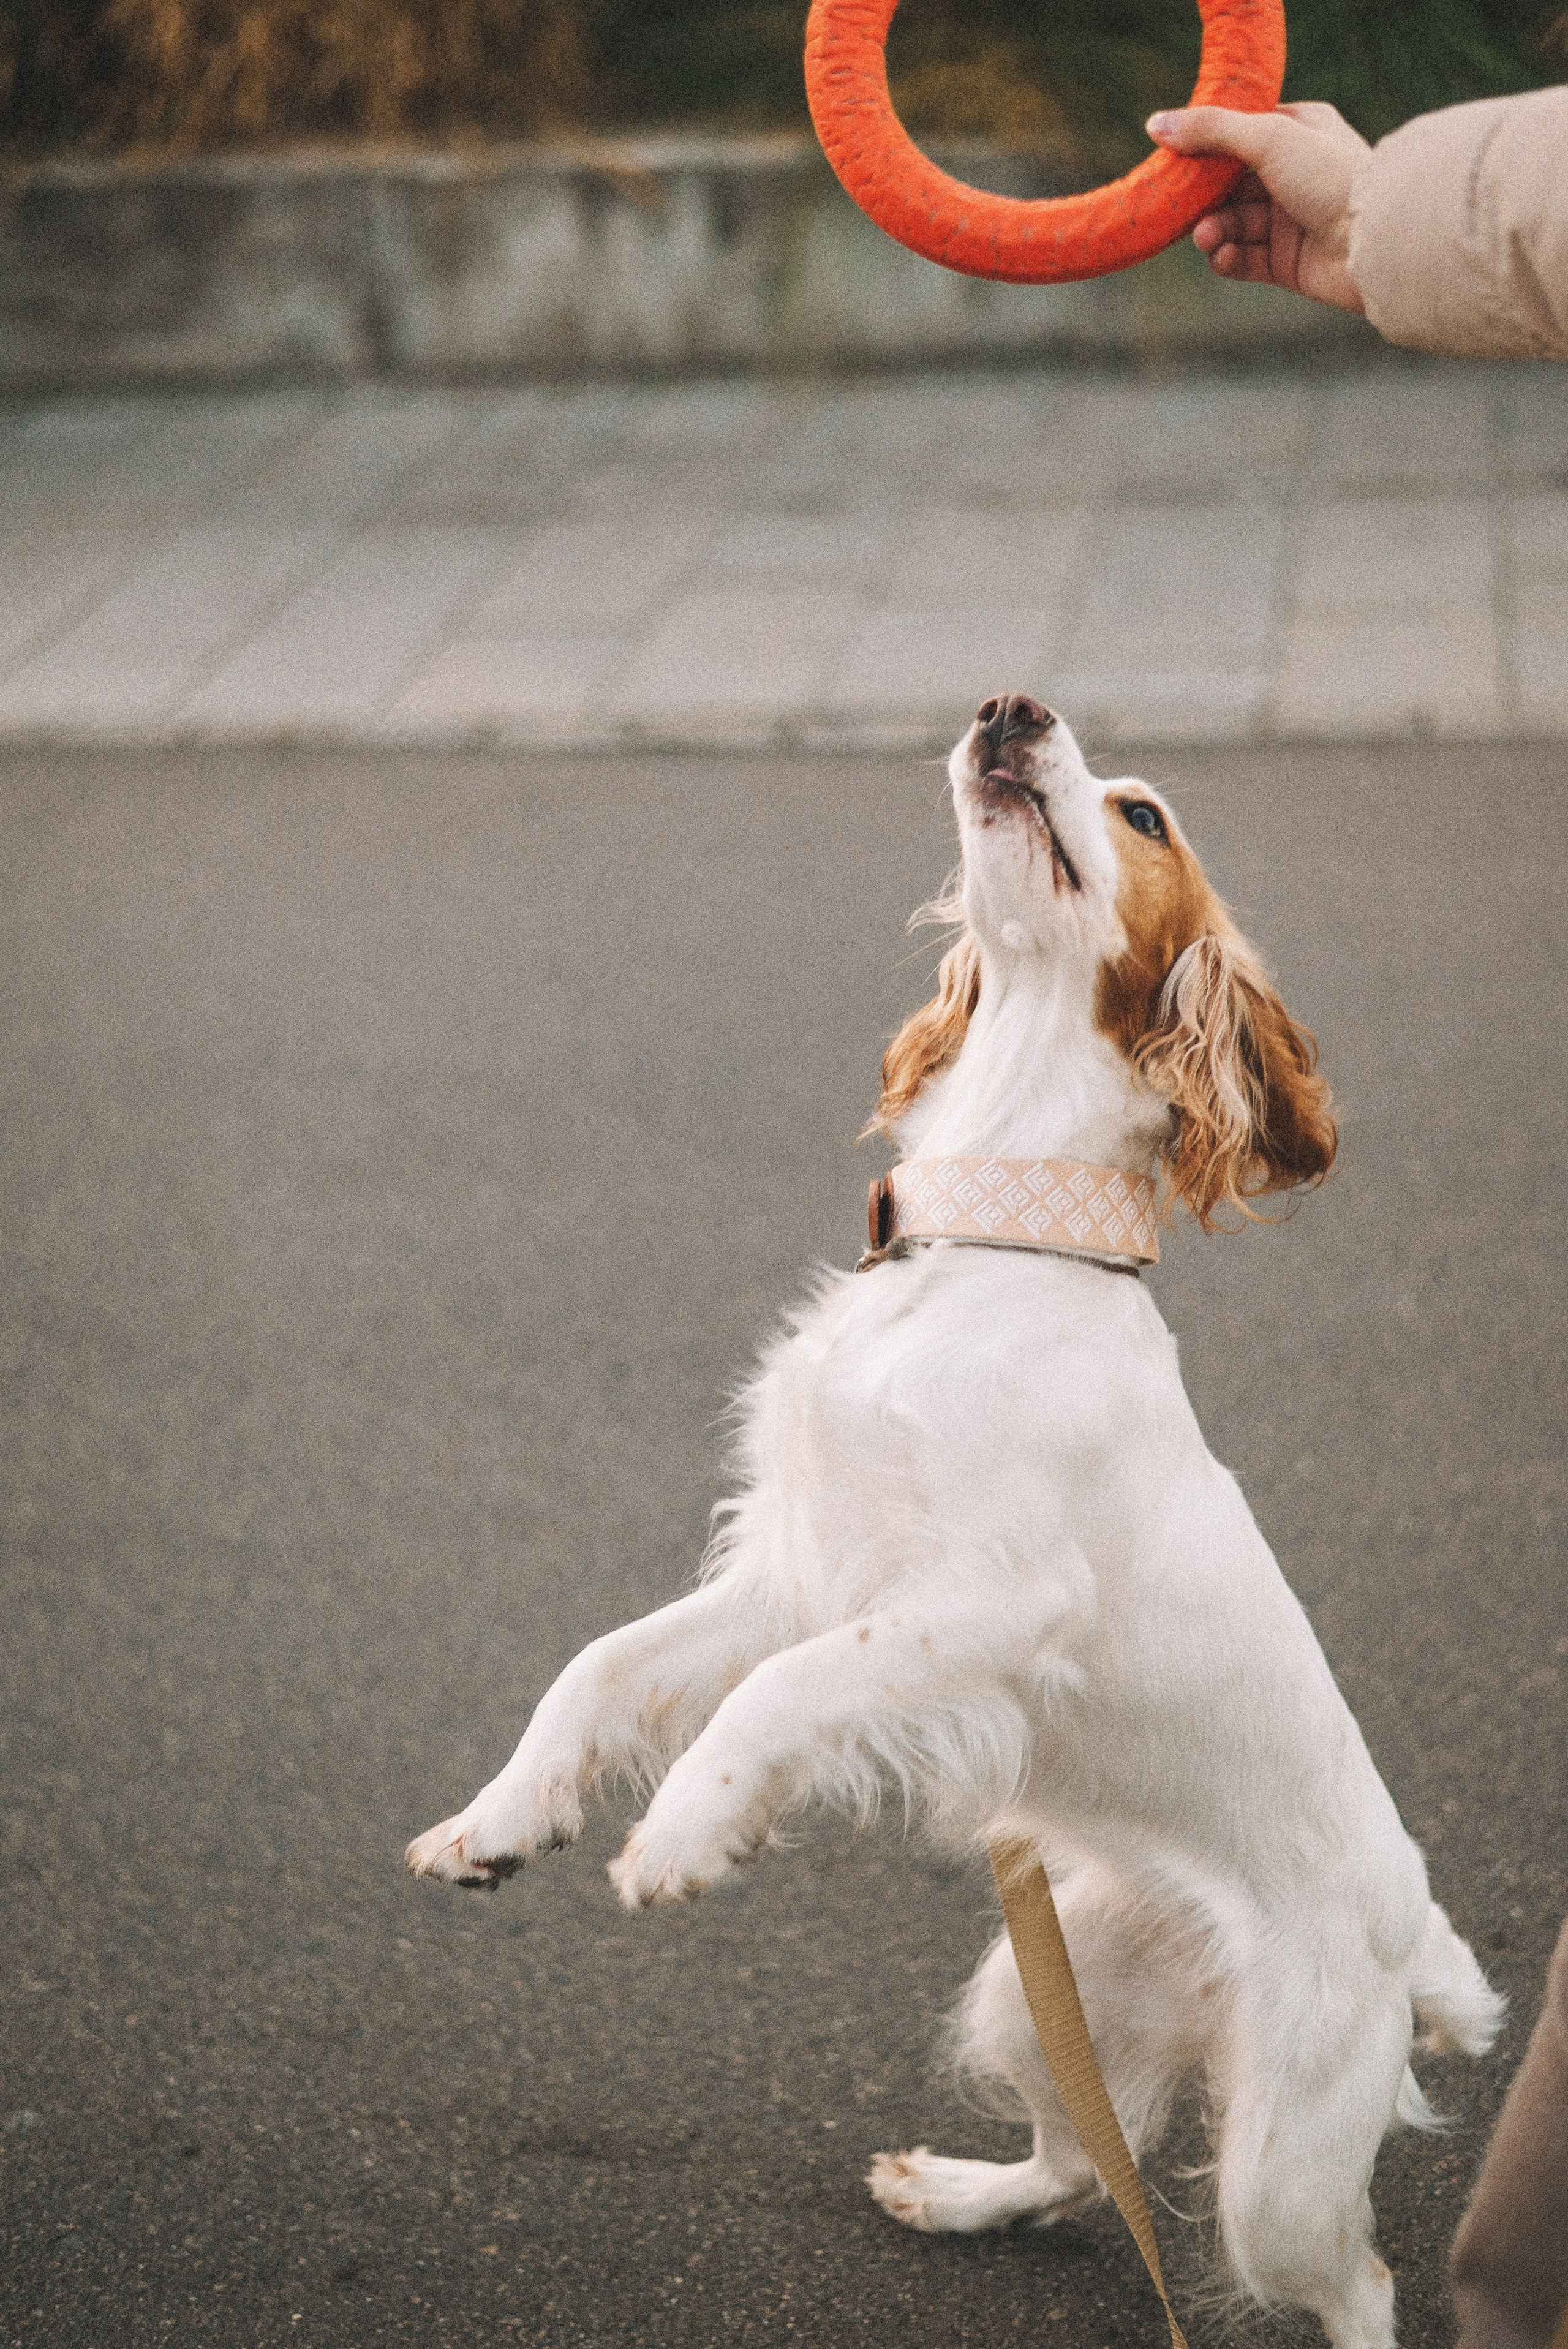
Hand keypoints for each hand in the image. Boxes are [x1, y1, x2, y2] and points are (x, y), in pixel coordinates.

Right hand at [1145, 100, 1369, 313]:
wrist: (1372, 241)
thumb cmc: (1329, 176)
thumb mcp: (1268, 138)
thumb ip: (1211, 130)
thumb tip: (1156, 123)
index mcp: (1297, 131)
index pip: (1239, 134)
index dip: (1205, 148)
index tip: (1173, 158)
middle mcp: (1293, 174)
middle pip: (1229, 185)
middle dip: (1204, 199)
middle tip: (1183, 208)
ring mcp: (1290, 220)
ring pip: (1234, 224)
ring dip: (1213, 231)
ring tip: (1206, 237)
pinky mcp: (1287, 263)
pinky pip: (1244, 260)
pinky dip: (1227, 259)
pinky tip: (1220, 256)